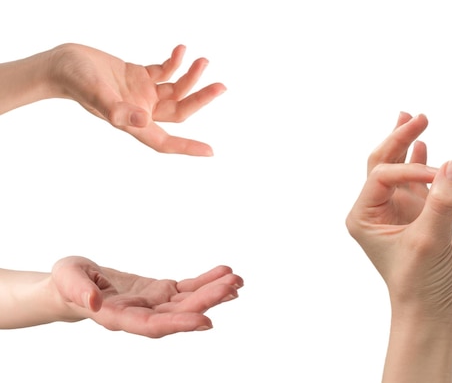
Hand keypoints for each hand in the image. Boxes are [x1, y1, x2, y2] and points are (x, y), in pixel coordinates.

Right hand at [48, 43, 224, 155]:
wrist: (62, 63)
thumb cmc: (75, 79)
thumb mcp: (95, 93)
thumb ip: (116, 109)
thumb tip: (142, 121)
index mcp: (133, 122)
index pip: (165, 141)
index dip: (187, 148)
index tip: (210, 151)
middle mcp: (141, 110)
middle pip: (179, 110)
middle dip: (200, 99)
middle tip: (221, 86)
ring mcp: (141, 93)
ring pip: (175, 90)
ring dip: (190, 77)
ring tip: (202, 60)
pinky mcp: (139, 77)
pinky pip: (164, 73)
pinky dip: (174, 63)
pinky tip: (181, 50)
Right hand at [51, 256, 242, 337]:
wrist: (74, 284)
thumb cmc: (66, 281)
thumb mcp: (66, 278)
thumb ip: (78, 290)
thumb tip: (93, 302)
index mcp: (118, 317)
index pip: (152, 326)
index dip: (179, 324)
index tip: (206, 321)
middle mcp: (141, 315)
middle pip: (178, 313)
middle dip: (206, 301)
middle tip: (232, 287)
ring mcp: (154, 304)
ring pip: (188, 302)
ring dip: (213, 293)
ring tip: (237, 281)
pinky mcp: (161, 292)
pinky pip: (188, 288)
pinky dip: (207, 282)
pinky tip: (225, 274)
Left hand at [346, 112, 451, 326]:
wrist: (436, 316)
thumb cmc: (421, 286)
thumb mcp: (430, 242)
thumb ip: (443, 202)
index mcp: (364, 216)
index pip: (382, 174)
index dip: (410, 168)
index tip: (441, 178)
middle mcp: (377, 212)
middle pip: (383, 163)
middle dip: (398, 138)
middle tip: (417, 116)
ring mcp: (399, 214)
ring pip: (400, 170)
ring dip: (406, 145)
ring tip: (412, 118)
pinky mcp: (421, 218)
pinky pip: (418, 183)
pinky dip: (421, 164)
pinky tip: (425, 148)